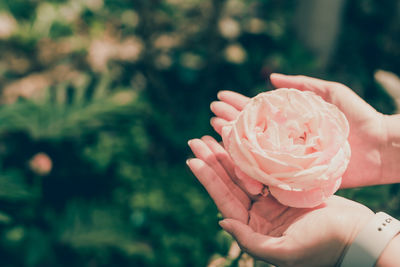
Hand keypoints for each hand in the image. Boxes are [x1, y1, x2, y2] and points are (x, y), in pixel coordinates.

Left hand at [187, 136, 373, 266]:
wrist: (356, 236)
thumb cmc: (323, 246)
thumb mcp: (285, 252)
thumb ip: (250, 240)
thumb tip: (221, 222)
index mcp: (254, 230)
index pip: (224, 200)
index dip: (208, 179)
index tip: (192, 159)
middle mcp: (259, 215)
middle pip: (230, 183)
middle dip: (213, 161)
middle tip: (196, 140)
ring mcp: (272, 201)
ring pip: (244, 173)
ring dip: (229, 155)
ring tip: (211, 135)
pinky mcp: (286, 189)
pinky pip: (263, 169)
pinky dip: (251, 154)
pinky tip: (241, 141)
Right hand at [210, 74, 387, 187]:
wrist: (379, 146)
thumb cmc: (356, 116)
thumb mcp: (329, 92)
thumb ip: (301, 84)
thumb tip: (270, 76)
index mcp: (290, 119)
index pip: (258, 110)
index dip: (238, 104)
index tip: (219, 98)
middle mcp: (284, 138)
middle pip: (251, 129)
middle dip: (230, 121)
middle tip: (211, 115)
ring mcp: (287, 157)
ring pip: (253, 150)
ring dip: (232, 142)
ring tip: (214, 133)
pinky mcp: (294, 175)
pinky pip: (267, 172)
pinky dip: (248, 168)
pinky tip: (233, 161)